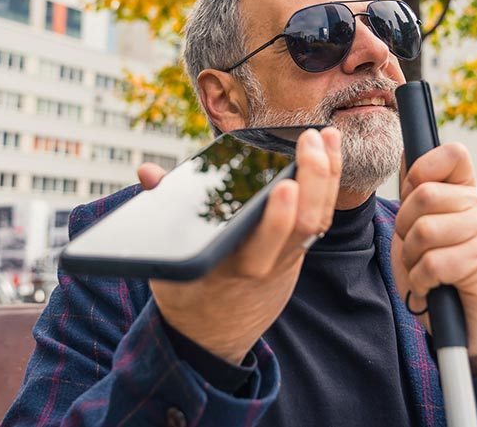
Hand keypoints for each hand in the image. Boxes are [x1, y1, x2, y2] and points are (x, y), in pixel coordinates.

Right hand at [143, 128, 341, 363]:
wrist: (211, 339)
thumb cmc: (186, 294)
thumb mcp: (168, 261)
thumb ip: (161, 211)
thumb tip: (146, 172)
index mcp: (229, 267)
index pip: (260, 245)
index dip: (278, 219)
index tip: (286, 185)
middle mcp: (264, 265)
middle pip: (301, 226)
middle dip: (313, 180)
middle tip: (312, 141)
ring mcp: (284, 261)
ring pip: (316, 221)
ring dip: (327, 177)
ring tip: (329, 137)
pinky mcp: (294, 254)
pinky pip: (318, 221)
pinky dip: (327, 188)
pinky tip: (329, 157)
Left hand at [391, 143, 476, 373]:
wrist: (459, 323)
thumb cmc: (435, 270)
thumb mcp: (416, 226)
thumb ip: (414, 191)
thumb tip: (407, 151)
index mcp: (465, 191)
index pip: (453, 153)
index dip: (422, 170)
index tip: (412, 195)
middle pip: (424, 195)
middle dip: (404, 226)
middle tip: (415, 248)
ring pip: (424, 231)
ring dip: (411, 257)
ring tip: (424, 270)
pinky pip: (432, 264)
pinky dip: (420, 281)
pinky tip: (430, 288)